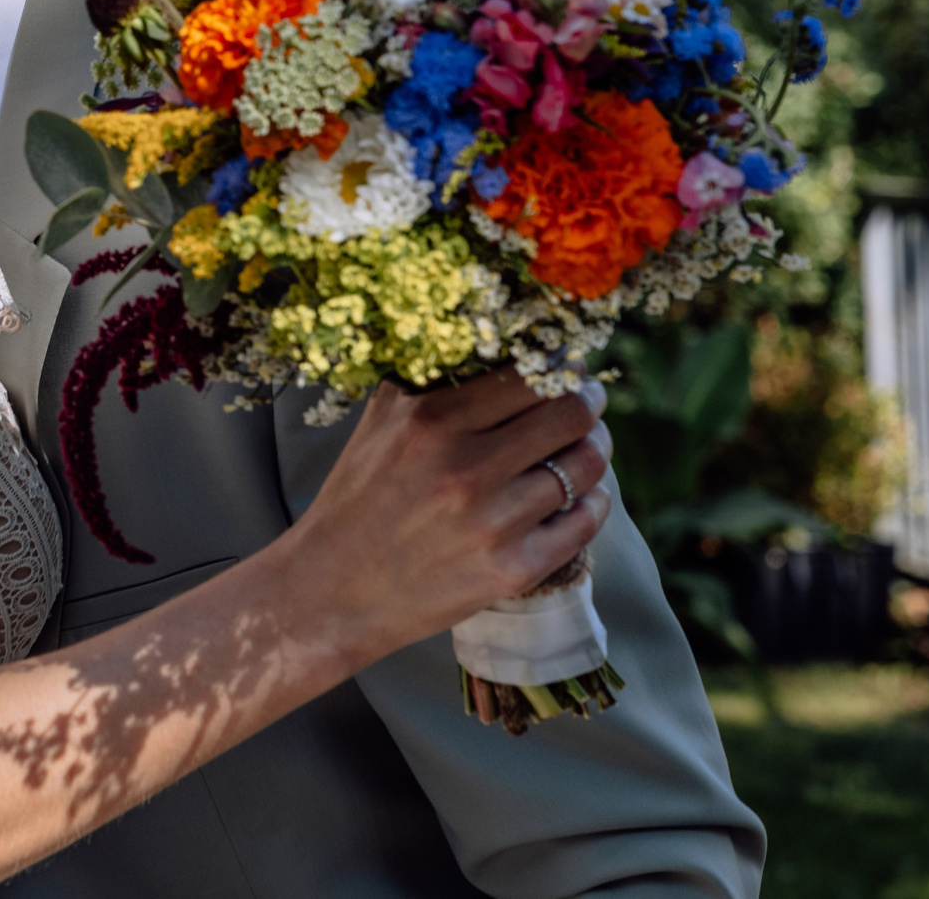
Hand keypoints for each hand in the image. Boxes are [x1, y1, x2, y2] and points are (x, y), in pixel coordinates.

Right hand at [283, 369, 613, 665]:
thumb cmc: (356, 500)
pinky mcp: (512, 569)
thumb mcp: (378, 425)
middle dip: (589, 401)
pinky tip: (584, 494)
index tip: (565, 366)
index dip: (560, 366)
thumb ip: (427, 380)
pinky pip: (584, 521)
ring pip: (585, 467)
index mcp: (431, 421)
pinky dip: (594, 501)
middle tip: (588, 400)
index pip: (529, 375)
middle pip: (570, 415)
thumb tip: (483, 338)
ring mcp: (493, 522)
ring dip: (595, 449)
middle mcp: (465, 468)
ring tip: (587, 445)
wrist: (332, 589)